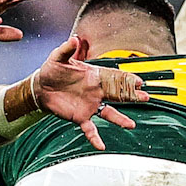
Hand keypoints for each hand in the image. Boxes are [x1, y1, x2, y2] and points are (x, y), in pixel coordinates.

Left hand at [34, 35, 145, 149]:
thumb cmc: (52, 69)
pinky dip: (95, 137)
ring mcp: (90, 106)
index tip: (139, 81)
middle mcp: (96, 92)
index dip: (127, 79)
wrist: (41, 86)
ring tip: (131, 125)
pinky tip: (101, 145)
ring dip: (119, 119)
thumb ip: (67, 49)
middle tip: (145, 97)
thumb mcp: (58, 57)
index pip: (114, 77)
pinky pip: (90, 129)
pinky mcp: (80, 117)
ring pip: (108, 114)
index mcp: (94, 76)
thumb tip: (74, 39)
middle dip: (131, 96)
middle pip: (117, 95)